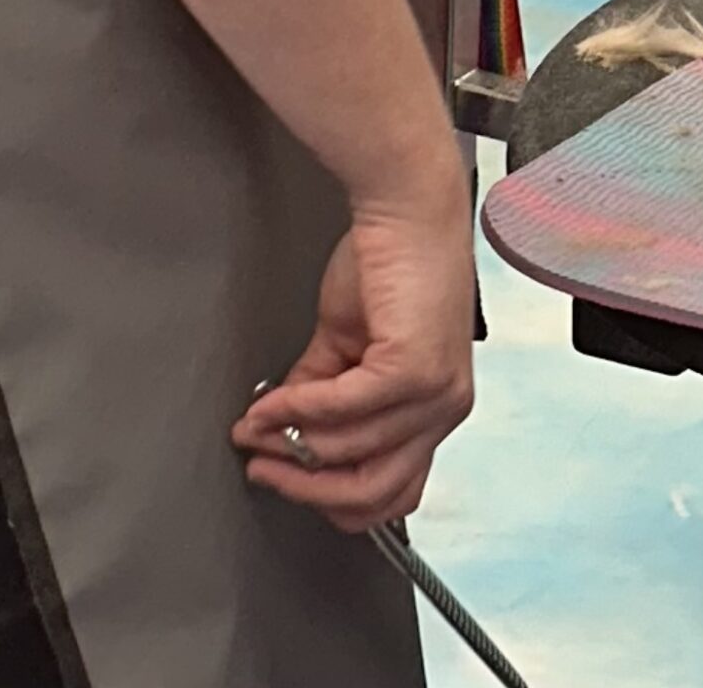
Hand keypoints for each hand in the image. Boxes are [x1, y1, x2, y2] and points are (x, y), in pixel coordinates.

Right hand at [232, 196, 476, 530]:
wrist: (408, 205)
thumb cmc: (391, 258)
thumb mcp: (349, 340)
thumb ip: (322, 390)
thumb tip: (280, 428)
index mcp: (436, 408)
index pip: (392, 493)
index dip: (330, 496)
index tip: (285, 476)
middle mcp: (446, 409)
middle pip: (373, 493)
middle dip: (306, 488)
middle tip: (261, 465)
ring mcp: (436, 393)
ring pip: (353, 457)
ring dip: (291, 446)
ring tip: (255, 427)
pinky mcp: (416, 369)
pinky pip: (344, 410)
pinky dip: (297, 410)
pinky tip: (273, 403)